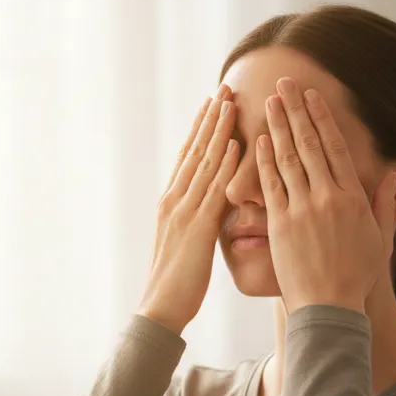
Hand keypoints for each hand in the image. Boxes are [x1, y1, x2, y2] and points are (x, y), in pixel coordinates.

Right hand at [138, 84, 238, 334]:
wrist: (159, 308)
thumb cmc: (176, 284)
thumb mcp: (186, 245)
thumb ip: (197, 222)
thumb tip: (210, 209)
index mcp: (171, 203)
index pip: (188, 157)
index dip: (200, 128)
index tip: (212, 103)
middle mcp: (174, 201)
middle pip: (194, 151)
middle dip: (210, 118)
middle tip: (224, 87)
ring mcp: (183, 213)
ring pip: (203, 164)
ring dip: (219, 131)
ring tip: (232, 102)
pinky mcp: (196, 229)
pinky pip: (212, 192)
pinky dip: (223, 166)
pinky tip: (235, 146)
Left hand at [255, 77, 395, 313]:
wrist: (329, 307)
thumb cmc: (354, 277)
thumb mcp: (379, 239)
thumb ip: (383, 204)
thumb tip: (391, 176)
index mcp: (353, 198)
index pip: (335, 147)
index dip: (321, 118)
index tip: (311, 95)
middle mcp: (328, 197)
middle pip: (309, 144)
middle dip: (295, 111)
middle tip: (284, 84)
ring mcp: (303, 210)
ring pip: (288, 159)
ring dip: (278, 127)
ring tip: (268, 102)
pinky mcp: (281, 225)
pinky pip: (270, 186)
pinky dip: (264, 162)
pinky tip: (258, 141)